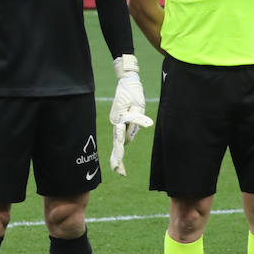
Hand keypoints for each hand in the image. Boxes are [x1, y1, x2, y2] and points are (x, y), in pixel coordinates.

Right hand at [108, 53, 152, 175]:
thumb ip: (135, 123)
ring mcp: (114, 120)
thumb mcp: (139, 106)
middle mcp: (114, 122)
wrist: (127, 80)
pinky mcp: (117, 119)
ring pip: (124, 135)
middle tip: (120, 172)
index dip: (119, 156)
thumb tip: (129, 140)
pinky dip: (128, 131)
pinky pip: (124, 129)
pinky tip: (132, 116)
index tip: (118, 167)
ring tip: (137, 122)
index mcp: (118, 120)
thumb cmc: (134, 92)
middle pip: (117, 143)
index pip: (119, 141)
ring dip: (130, 134)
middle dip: (118, 159)